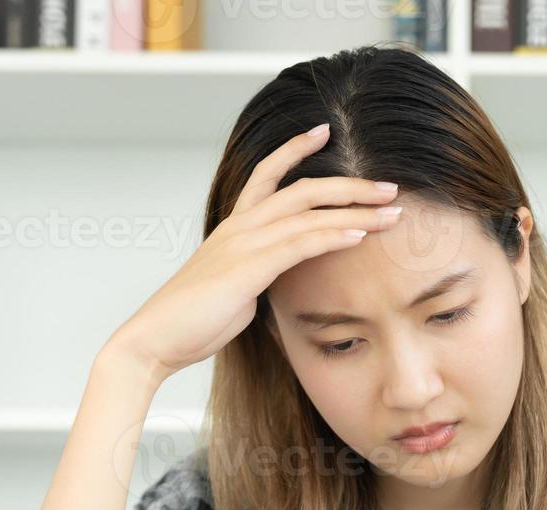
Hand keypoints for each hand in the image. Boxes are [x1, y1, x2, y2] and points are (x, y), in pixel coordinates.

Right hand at [106, 122, 402, 381]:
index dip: (294, 150)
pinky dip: (332, 236)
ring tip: (392, 212)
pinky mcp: (246, 270)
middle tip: (390, 186)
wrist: (154, 341)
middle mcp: (239, 228)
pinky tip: (359, 234)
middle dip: (350, 185)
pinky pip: (298, 245)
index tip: (323, 130)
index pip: (267, 175)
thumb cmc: (192, 320)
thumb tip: (282, 275)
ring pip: (308, 215)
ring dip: (356, 211)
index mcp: (234, 228)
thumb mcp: (234, 288)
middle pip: (302, 190)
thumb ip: (260, 273)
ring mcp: (242, 245)